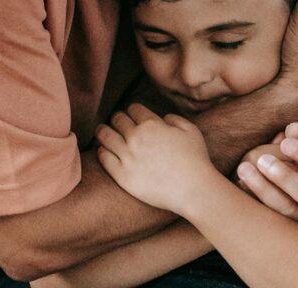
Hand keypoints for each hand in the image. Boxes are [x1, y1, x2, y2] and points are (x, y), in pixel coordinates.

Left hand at [96, 104, 218, 213]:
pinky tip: (104, 150)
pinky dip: (102, 151)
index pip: (133, 109)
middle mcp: (136, 138)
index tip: (133, 114)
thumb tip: (162, 118)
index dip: (133, 110)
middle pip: (118, 120)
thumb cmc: (195, 160)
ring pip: (105, 136)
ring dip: (103, 131)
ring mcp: (127, 157)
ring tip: (102, 132)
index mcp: (152, 124)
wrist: (192, 190)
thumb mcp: (191, 130)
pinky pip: (104, 157)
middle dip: (118, 119)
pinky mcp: (122, 175)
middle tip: (117, 122)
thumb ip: (174, 119)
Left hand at [234, 123, 297, 228]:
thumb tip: (293, 128)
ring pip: (288, 213)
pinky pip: (268, 221)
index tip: (285, 143)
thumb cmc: (293, 168)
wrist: (284, 199)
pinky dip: (251, 201)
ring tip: (243, 169)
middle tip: (262, 159)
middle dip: (287, 179)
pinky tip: (237, 184)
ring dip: (264, 191)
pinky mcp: (284, 233)